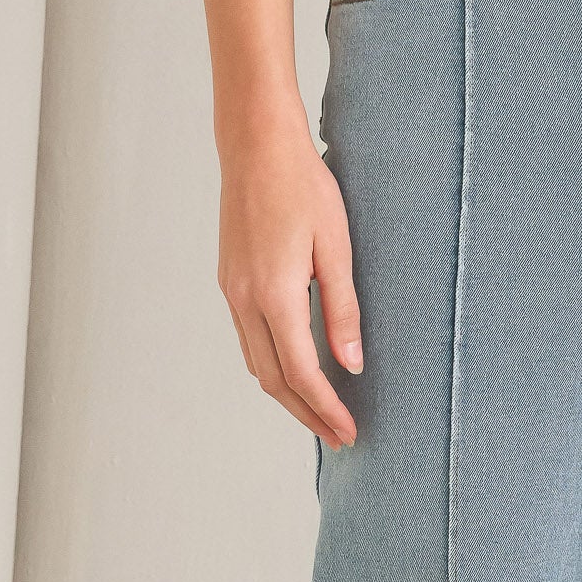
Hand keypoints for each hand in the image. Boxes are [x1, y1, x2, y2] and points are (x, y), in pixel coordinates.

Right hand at [217, 108, 364, 452]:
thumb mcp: (335, 245)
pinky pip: (248, 338)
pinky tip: (294, 364)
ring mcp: (232, 290)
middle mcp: (245, 300)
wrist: (256, 146)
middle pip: (273, 379)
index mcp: (274, 295)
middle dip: (306, 413)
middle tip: (339, 435)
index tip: (350, 432)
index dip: (326, 410)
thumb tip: (352, 365)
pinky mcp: (229, 278)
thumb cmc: (303, 186)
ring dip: (287, 392)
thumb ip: (343, 308)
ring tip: (320, 409)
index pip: (301, 373)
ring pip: (256, 362)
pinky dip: (272, 363)